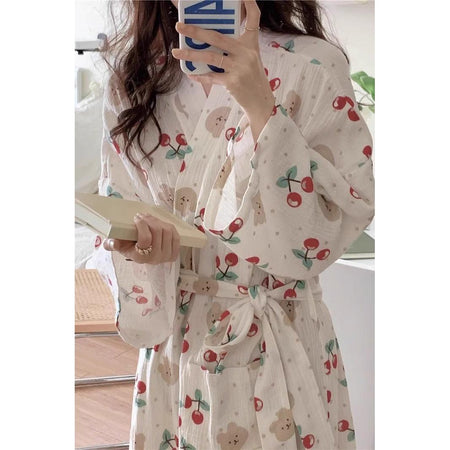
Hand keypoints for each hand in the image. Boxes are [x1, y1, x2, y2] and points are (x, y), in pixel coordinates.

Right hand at [103, 213, 180, 263]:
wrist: (142, 254)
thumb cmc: (129, 247)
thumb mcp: (118, 245)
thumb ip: (111, 244)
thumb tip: (113, 243)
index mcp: (140, 257)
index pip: (145, 238)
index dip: (142, 224)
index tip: (137, 218)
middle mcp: (154, 259)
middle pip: (158, 232)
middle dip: (150, 220)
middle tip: (143, 216)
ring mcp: (166, 257)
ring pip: (167, 231)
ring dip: (158, 221)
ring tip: (150, 219)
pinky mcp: (174, 253)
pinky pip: (175, 235)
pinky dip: (168, 226)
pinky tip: (160, 225)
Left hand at [171, 0, 274, 122]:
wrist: (260, 101)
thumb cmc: (251, 78)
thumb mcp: (248, 58)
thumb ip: (233, 48)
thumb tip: (207, 40)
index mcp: (251, 43)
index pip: (253, 17)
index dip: (249, 3)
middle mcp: (246, 53)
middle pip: (217, 37)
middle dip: (196, 31)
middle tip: (179, 26)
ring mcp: (239, 67)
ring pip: (210, 57)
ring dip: (191, 55)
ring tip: (176, 52)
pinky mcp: (233, 82)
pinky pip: (211, 76)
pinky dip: (199, 75)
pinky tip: (190, 73)